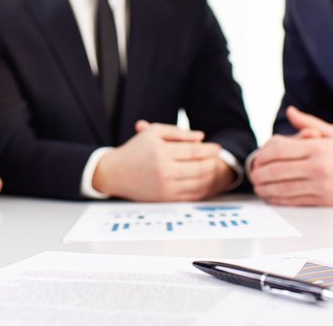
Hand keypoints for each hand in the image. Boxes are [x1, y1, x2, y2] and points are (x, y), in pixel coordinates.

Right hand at [92, 121, 232, 200]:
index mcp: (161, 152)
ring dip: (210, 176)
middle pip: (199, 168)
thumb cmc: (136, 149)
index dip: (209, 149)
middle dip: (212, 163)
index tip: (217, 147)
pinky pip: (191, 195)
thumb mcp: (153, 133)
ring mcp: (165, 187)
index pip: (193, 151)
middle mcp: (164, 171)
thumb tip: (201, 137)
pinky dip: (202, 189)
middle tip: (218, 158)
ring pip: (198, 183)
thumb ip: (177, 132)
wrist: (115, 173)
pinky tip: (204, 181)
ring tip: (213, 168)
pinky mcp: (165, 199)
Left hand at [249, 106, 332, 205]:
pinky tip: (272, 196)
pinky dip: (278, 199)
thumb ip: (309, 123)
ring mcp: (320, 187)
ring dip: (264, 188)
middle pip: (275, 170)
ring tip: (259, 185)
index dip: (263, 153)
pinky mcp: (323, 202)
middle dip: (259, 172)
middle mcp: (317, 168)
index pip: (279, 149)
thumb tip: (291, 112)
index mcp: (318, 148)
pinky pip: (293, 202)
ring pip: (281, 188)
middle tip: (254, 173)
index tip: (259, 156)